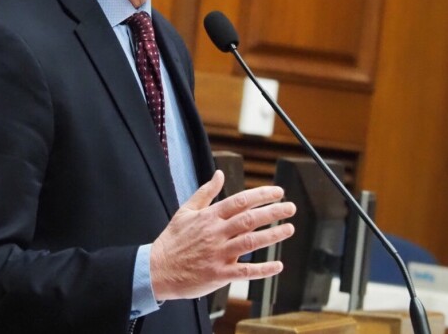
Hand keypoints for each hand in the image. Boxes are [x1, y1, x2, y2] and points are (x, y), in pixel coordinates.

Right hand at [149, 170, 295, 300]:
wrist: (157, 269)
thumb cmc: (172, 240)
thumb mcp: (185, 211)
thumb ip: (205, 192)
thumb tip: (219, 174)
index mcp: (209, 216)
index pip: (240, 201)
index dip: (261, 195)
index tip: (278, 192)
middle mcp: (216, 233)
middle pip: (249, 219)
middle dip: (273, 212)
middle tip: (290, 207)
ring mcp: (218, 254)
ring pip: (250, 243)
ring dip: (272, 236)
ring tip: (289, 229)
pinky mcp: (219, 274)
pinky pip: (245, 272)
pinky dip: (263, 270)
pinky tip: (277, 265)